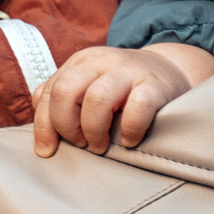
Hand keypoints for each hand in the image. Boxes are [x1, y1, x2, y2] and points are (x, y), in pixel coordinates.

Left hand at [32, 43, 213, 157]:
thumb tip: (41, 130)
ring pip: (97, 99)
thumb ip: (62, 99)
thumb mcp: (89, 85)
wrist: (171, 71)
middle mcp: (101, 62)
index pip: (49, 93)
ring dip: (94, 130)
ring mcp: (129, 71)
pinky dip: (129, 129)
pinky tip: (128, 140)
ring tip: (100, 146)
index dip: (44, 126)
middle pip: (66, 91)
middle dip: (66, 125)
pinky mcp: (155, 85)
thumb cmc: (122, 89)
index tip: (47, 151)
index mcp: (80, 63)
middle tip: (80, 143)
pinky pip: (137, 107)